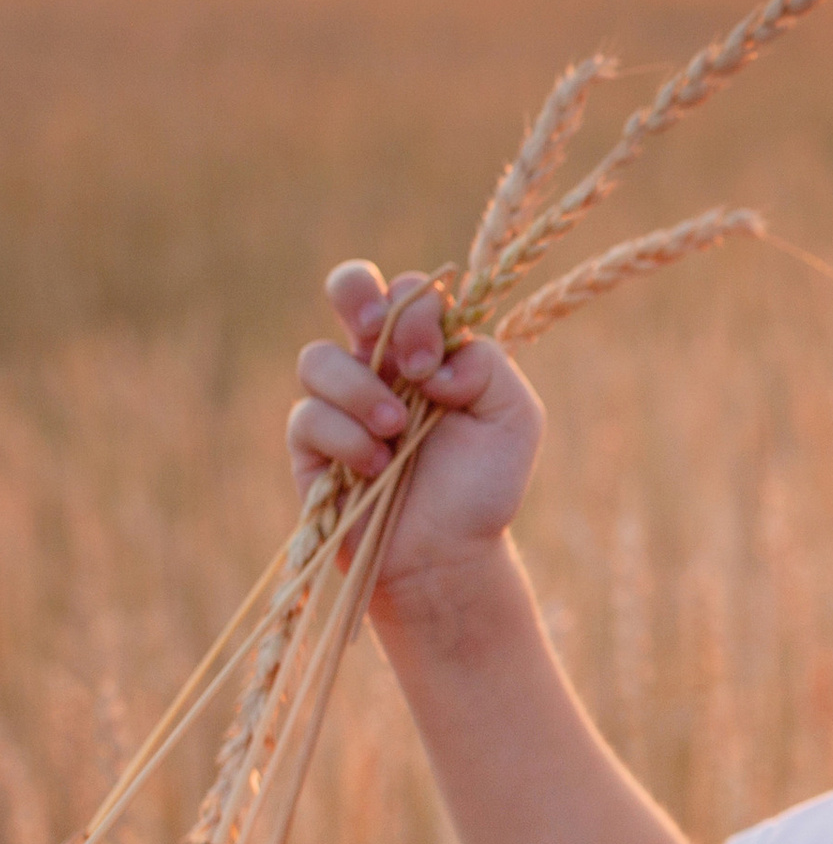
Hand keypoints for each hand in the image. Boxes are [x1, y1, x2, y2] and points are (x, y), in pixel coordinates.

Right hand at [286, 261, 544, 610]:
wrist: (449, 555)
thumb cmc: (483, 485)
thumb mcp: (513, 417)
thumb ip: (488, 367)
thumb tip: (433, 362)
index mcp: (430, 351)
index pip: (413, 294)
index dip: (419, 310)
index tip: (434, 363)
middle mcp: (380, 365)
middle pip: (349, 289)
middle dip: (356, 292)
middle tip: (376, 328)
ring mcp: (339, 402)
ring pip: (318, 357)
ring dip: (360, 390)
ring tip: (395, 430)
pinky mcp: (310, 444)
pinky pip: (308, 417)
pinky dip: (346, 438)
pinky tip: (376, 467)